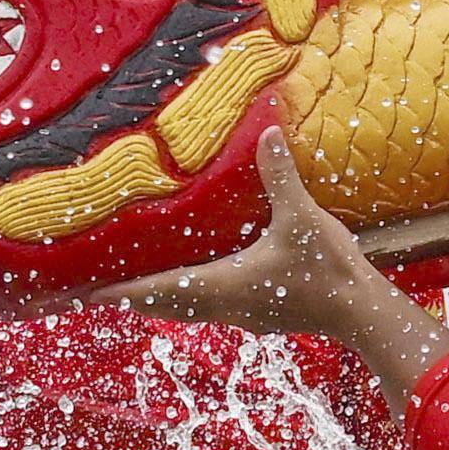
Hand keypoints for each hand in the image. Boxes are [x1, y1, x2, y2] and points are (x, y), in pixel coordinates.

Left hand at [112, 133, 394, 347]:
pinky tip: (195, 283)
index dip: (121, 291)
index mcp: (222, 284)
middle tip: (100, 289)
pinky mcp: (259, 315)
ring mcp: (242, 314)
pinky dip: (189, 298)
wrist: (361, 313)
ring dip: (160, 299)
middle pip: (165, 306)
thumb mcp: (301, 217)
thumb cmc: (327, 270)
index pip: (158, 290)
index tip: (86, 293)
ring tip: (137, 286)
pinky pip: (210, 307)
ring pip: (187, 310)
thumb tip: (267, 134)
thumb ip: (279, 176)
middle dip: (133, 296)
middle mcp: (224, 305)